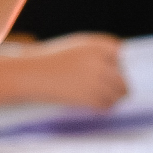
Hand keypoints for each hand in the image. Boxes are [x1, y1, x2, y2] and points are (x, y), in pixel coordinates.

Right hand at [0, 33, 127, 110]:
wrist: (28, 74)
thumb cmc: (49, 59)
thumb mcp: (75, 46)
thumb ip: (97, 53)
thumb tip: (121, 67)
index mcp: (96, 45)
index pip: (122, 55)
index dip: (120, 66)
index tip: (118, 73)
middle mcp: (99, 60)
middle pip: (124, 77)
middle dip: (120, 85)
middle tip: (116, 92)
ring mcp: (95, 79)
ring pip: (117, 93)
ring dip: (113, 98)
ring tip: (104, 100)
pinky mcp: (88, 96)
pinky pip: (106, 105)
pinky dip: (104, 107)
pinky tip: (96, 106)